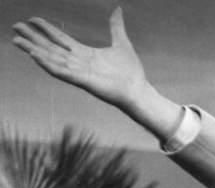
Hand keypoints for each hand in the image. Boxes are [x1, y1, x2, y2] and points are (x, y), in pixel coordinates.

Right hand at [12, 8, 146, 109]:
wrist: (138, 90)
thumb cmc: (130, 71)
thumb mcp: (121, 43)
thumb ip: (116, 26)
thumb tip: (117, 9)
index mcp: (84, 53)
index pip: (60, 39)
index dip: (46, 29)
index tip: (32, 19)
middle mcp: (78, 62)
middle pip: (50, 47)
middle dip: (33, 38)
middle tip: (15, 27)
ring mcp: (78, 72)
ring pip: (51, 58)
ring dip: (34, 49)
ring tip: (17, 41)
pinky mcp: (82, 81)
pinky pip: (61, 72)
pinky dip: (47, 63)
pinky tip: (35, 55)